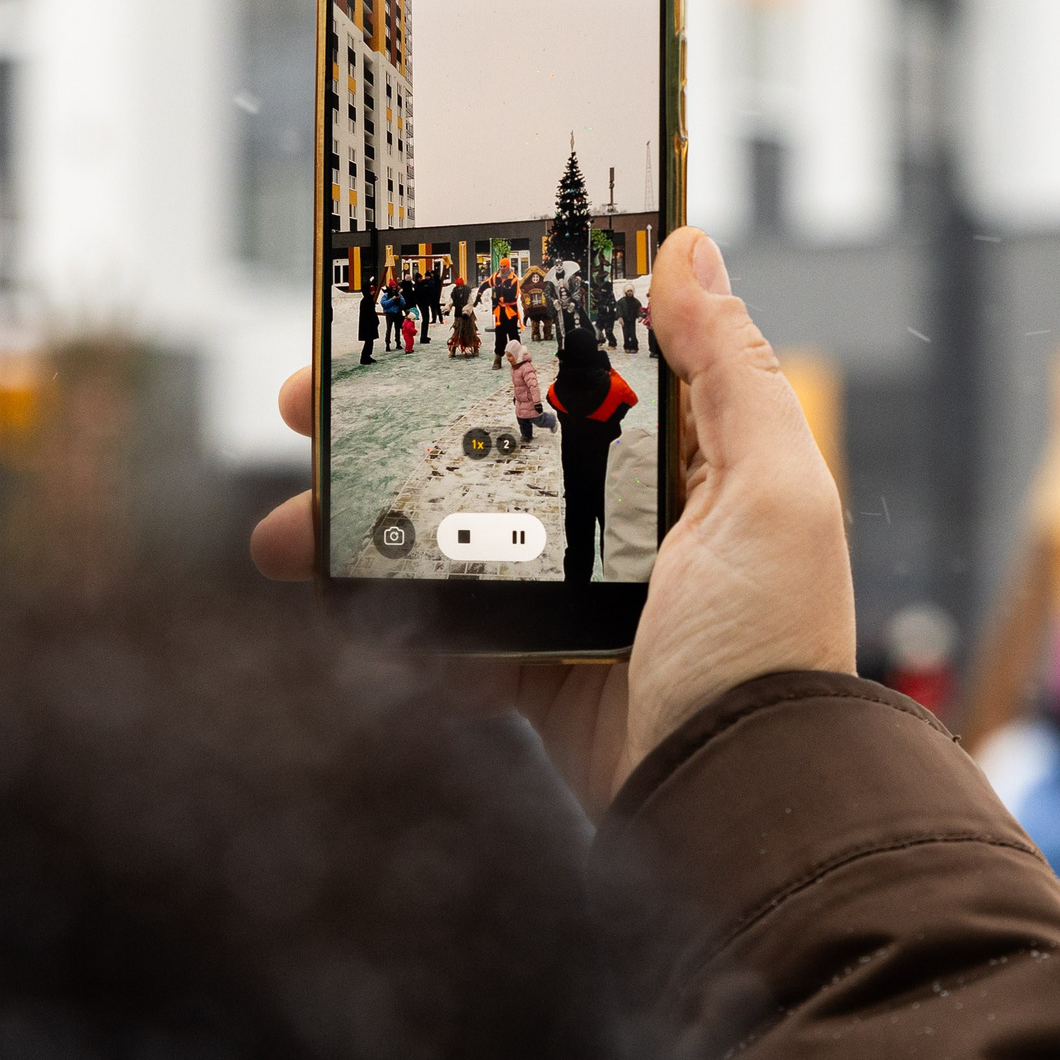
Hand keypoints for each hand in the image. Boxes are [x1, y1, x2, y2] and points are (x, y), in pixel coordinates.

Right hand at [250, 227, 856, 813]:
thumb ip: (734, 372)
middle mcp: (638, 522)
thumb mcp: (774, 493)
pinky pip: (449, 635)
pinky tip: (333, 612)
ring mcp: (583, 599)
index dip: (501, 330)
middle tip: (307, 405)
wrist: (738, 808)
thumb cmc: (771, 651)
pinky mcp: (543, 671)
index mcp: (693, 464)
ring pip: (454, 537)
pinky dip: (390, 628)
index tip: (417, 304)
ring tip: (285, 530)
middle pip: (496, 445)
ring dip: (364, 528)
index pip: (586, 367)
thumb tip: (692, 251)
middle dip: (397, 424)